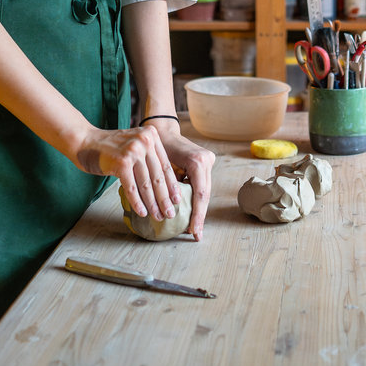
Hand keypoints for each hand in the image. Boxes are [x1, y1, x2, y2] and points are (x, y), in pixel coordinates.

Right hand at [73, 124, 179, 222]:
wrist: (83, 141)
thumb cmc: (108, 147)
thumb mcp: (133, 144)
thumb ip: (147, 156)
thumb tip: (163, 185)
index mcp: (151, 135)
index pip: (165, 165)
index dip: (172, 185)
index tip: (178, 200)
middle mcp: (145, 140)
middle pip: (158, 175)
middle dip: (165, 198)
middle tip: (171, 213)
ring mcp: (133, 151)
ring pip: (146, 184)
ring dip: (153, 203)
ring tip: (158, 216)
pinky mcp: (121, 162)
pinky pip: (132, 188)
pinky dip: (138, 202)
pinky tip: (143, 212)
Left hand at [155, 123, 215, 240]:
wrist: (162, 130)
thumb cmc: (157, 146)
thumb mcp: (160, 168)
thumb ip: (167, 187)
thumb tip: (167, 213)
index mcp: (197, 161)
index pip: (200, 194)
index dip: (197, 215)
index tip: (193, 231)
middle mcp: (206, 160)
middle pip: (205, 194)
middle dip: (199, 216)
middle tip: (196, 235)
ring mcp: (208, 161)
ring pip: (204, 191)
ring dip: (198, 210)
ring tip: (194, 229)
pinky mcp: (206, 163)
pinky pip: (201, 185)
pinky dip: (195, 200)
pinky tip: (193, 214)